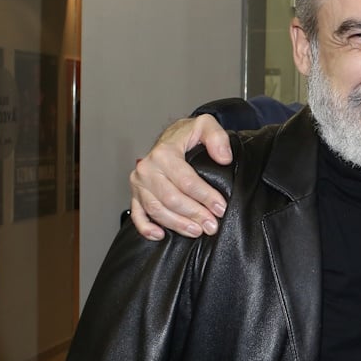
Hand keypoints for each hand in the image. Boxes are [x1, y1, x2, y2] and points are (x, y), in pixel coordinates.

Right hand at [129, 115, 233, 239]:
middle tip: (212, 225)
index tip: (220, 208)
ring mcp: (140, 183)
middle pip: (171, 198)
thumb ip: (217, 138)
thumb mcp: (205, 126)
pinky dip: (146, 228)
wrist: (171, 137)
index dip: (205, 196)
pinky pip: (137, 214)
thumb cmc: (188, 134)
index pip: (186, 181)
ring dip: (177, 224)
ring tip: (197, 231)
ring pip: (157, 209)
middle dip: (194, 214)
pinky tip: (160, 235)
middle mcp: (147, 168)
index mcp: (164, 153)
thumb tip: (224, 157)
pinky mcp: (136, 194)